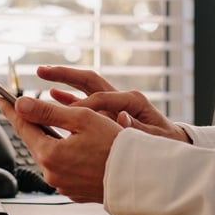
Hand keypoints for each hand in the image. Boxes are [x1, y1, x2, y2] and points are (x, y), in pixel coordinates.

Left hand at [0, 95, 121, 202]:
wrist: (138, 177)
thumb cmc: (116, 146)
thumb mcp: (83, 119)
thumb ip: (49, 111)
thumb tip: (22, 105)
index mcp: (50, 154)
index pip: (24, 127)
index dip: (12, 111)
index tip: (1, 99)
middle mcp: (52, 173)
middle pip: (36, 142)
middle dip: (35, 124)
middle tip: (30, 108)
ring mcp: (63, 185)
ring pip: (50, 156)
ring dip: (53, 140)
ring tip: (62, 127)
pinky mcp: (74, 191)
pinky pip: (64, 169)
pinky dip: (67, 156)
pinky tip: (80, 149)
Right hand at [36, 65, 190, 141]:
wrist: (171, 145)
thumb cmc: (165, 143)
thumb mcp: (155, 138)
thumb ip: (137, 130)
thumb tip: (123, 119)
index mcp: (133, 100)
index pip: (101, 98)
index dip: (81, 105)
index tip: (62, 111)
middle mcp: (122, 97)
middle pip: (90, 81)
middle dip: (66, 75)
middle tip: (42, 70)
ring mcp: (114, 103)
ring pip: (85, 88)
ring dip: (64, 81)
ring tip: (43, 73)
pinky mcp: (109, 112)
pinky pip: (85, 101)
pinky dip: (70, 97)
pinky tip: (53, 94)